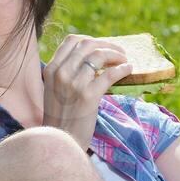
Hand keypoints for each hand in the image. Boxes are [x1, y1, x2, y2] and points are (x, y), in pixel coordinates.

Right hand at [42, 34, 133, 149]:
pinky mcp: (88, 96)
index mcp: (51, 69)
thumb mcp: (54, 89)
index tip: (101, 46)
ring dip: (116, 55)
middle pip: (88, 44)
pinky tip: (128, 69)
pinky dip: (122, 69)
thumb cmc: (61, 116)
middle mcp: (61, 73)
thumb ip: (65, 72)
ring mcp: (74, 84)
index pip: (72, 41)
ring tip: (124, 60)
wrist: (61, 140)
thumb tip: (90, 58)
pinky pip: (109, 74)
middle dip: (107, 44)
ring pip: (99, 55)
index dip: (91, 40)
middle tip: (118, 52)